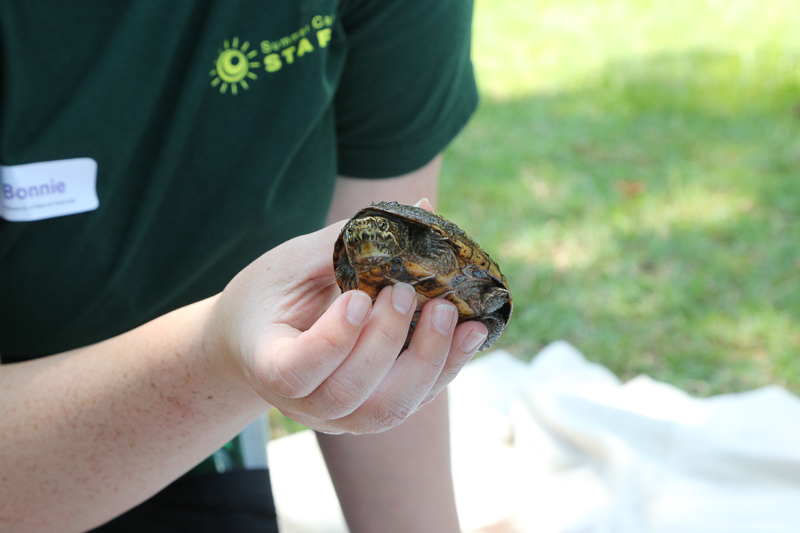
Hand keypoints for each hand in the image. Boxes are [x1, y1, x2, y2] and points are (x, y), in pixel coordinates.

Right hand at [207, 207, 486, 434]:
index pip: (294, 372)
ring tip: (446, 310)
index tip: (356, 298)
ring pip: (388, 409)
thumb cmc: (272, 294)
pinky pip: (415, 400)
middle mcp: (305, 404)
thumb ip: (344, 242)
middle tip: (403, 290)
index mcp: (267, 365)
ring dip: (427, 359)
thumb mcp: (291, 263)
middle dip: (386, 341)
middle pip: (347, 393)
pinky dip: (447, 365)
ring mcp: (342, 416)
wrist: (261, 337)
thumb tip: (421, 210)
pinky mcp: (376, 410)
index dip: (331, 342)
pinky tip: (472, 331)